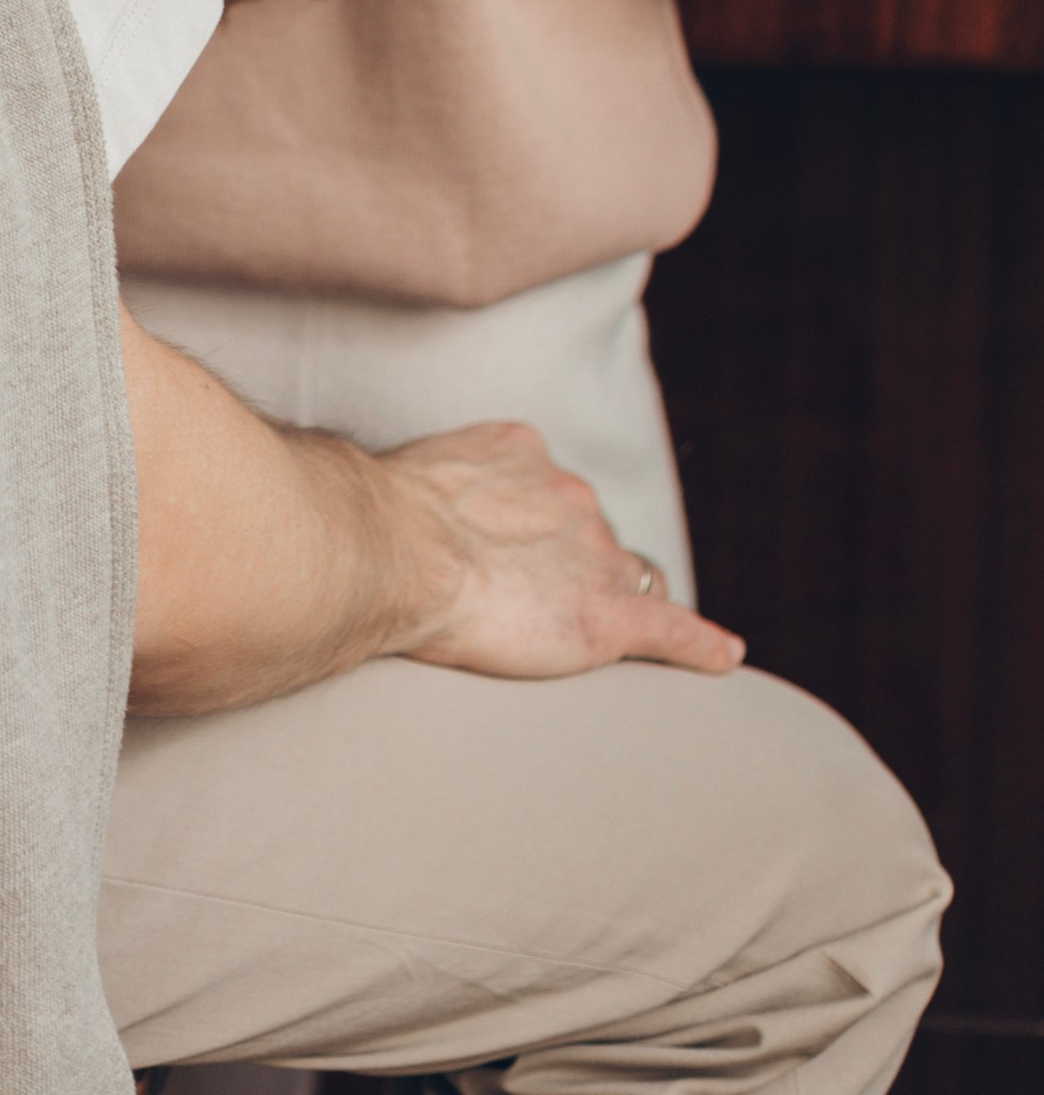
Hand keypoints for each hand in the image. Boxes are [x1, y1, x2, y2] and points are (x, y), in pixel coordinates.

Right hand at [380, 419, 742, 678]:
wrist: (398, 551)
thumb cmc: (384, 521)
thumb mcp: (412, 480)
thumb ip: (438, 491)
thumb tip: (415, 517)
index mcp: (523, 451)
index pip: (551, 492)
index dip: (536, 528)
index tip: (509, 552)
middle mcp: (569, 492)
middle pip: (593, 533)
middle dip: (571, 562)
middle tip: (522, 599)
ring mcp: (594, 551)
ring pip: (626, 577)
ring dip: (607, 597)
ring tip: (569, 631)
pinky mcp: (608, 613)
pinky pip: (673, 628)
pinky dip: (702, 645)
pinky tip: (723, 655)